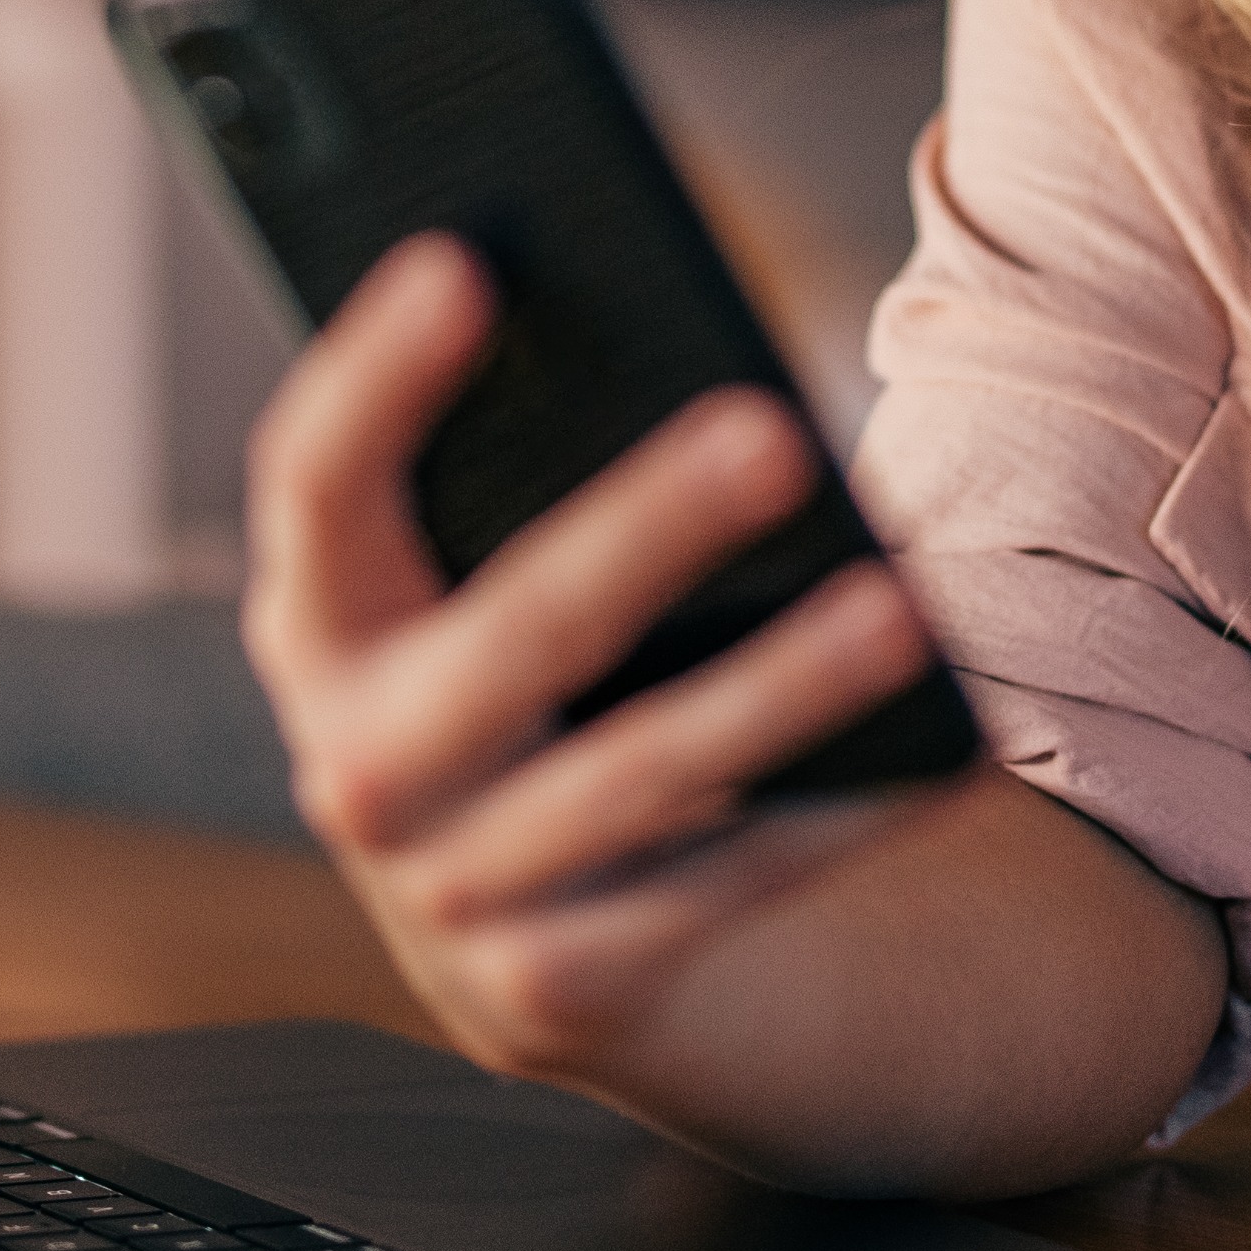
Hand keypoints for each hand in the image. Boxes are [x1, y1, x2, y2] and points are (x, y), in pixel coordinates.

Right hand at [237, 237, 959, 1082]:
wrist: (509, 933)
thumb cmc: (515, 679)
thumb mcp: (466, 584)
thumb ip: (510, 471)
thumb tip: (655, 334)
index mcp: (316, 625)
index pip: (312, 480)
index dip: (374, 372)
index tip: (463, 258)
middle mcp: (356, 767)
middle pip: (512, 634)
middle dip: (645, 530)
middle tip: (770, 431)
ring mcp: (449, 891)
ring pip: (640, 774)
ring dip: (780, 688)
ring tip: (899, 608)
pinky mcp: (549, 992)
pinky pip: (721, 888)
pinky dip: (836, 820)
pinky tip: (937, 753)